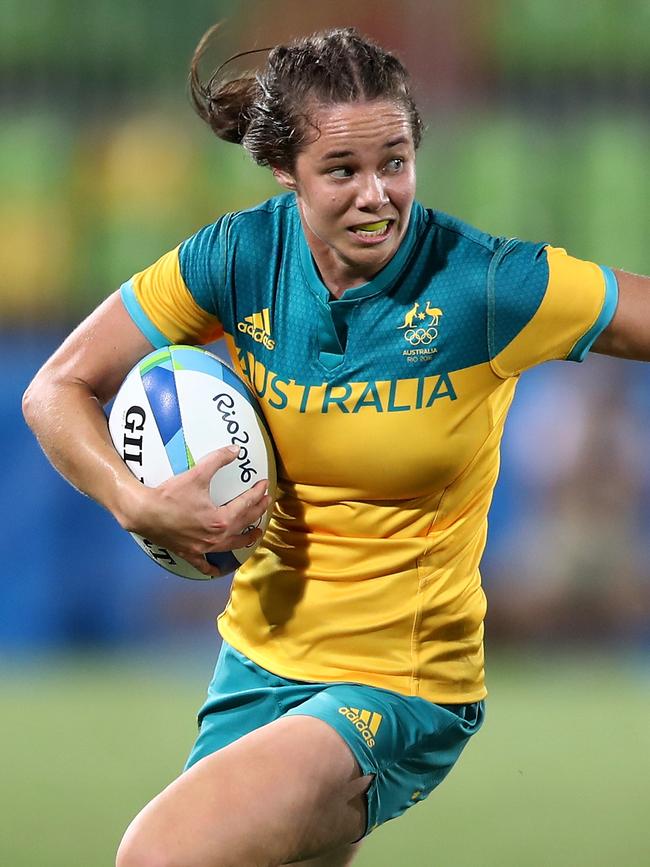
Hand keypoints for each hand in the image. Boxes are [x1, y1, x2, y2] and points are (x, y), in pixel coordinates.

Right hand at [121, 445, 271, 576]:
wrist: (144, 512)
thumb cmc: (170, 495)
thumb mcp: (196, 474)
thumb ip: (218, 460)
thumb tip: (236, 450)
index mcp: (221, 520)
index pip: (246, 505)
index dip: (257, 493)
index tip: (265, 485)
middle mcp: (216, 538)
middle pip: (243, 525)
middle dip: (257, 512)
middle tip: (265, 503)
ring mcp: (203, 548)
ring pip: (230, 546)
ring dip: (245, 539)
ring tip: (255, 534)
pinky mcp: (189, 553)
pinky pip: (203, 564)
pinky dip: (211, 567)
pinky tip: (217, 570)